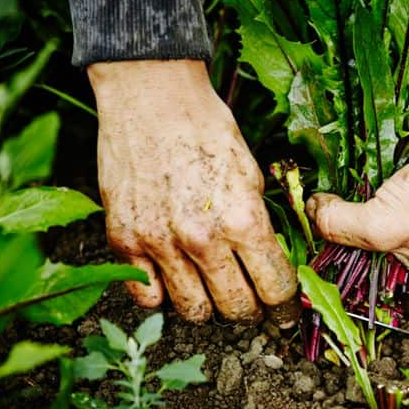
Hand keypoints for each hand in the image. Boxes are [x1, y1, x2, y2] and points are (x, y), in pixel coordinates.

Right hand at [88, 60, 296, 324]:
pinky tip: (173, 275)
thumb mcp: (253, 174)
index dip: (284, 303)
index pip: (274, 287)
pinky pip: (148, 297)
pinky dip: (163, 294)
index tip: (283, 307)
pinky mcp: (124, 241)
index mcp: (243, 220)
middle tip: (250, 298)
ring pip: (194, 311)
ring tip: (211, 286)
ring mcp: (159, 244)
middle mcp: (202, 240)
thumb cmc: (207, 129)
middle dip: (250, 309)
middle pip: (236, 309)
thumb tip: (267, 262)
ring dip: (209, 305)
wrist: (150, 97)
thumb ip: (259, 225)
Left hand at [307, 106, 408, 293]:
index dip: (341, 257)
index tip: (314, 235)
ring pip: (383, 213)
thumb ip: (339, 225)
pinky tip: (366, 168)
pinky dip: (381, 179)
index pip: (371, 277)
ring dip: (365, 198)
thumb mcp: (381, 224)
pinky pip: (396, 189)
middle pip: (374, 244)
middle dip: (352, 224)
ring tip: (344, 185)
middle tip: (326, 207)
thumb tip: (312, 213)